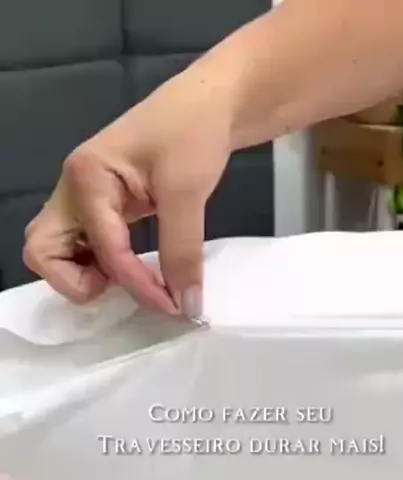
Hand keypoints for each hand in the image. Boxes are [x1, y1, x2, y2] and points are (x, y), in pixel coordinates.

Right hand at [23, 73, 232, 317]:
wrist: (210, 103)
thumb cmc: (194, 132)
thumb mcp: (188, 192)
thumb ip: (182, 251)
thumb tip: (186, 305)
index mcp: (88, 176)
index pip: (105, 251)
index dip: (138, 286)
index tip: (174, 305)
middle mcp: (73, 189)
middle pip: (43, 252)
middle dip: (77, 282)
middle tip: (124, 287)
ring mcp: (81, 199)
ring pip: (55, 253)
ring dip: (84, 277)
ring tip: (131, 279)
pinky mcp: (98, 208)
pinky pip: (80, 247)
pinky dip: (98, 266)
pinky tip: (134, 269)